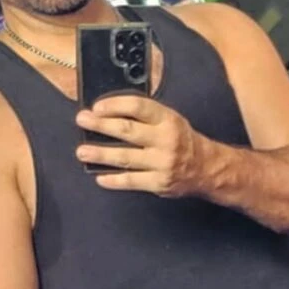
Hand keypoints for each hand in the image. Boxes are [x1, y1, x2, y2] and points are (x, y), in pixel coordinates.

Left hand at [75, 96, 216, 196]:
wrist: (206, 168)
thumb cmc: (182, 140)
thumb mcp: (171, 120)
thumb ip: (146, 116)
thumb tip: (110, 112)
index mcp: (168, 120)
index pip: (138, 107)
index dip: (115, 105)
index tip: (97, 107)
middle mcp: (165, 140)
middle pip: (127, 131)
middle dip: (101, 125)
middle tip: (82, 121)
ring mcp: (162, 163)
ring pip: (125, 158)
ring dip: (101, 154)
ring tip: (82, 152)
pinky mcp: (159, 183)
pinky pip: (131, 181)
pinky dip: (114, 180)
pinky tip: (99, 177)